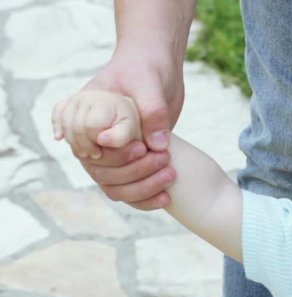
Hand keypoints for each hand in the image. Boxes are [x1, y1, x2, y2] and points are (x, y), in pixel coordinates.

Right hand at [68, 49, 183, 209]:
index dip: (111, 154)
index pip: (84, 146)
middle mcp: (92, 136)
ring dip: (141, 187)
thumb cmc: (147, 68)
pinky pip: (126, 189)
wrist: (159, 70)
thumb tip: (157, 146)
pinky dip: (144, 197)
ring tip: (170, 174)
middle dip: (132, 171)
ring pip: (112, 185)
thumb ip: (152, 112)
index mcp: (85, 114)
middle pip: (99, 170)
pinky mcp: (127, 161)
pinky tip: (166, 197)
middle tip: (163, 158)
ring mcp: (108, 151)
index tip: (139, 147)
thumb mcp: (149, 84)